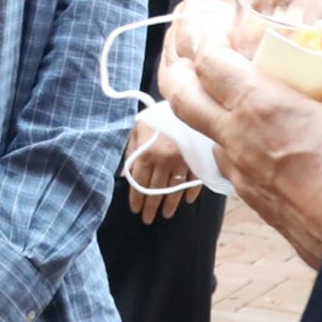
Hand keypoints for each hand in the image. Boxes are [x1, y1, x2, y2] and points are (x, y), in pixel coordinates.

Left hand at [122, 107, 202, 224]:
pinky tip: (187, 201)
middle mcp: (164, 160)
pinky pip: (194, 181)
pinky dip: (191, 192)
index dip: (136, 198)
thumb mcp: (137, 130)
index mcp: (147, 153)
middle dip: (150, 207)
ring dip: (169, 205)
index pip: (138, 183)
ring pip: (174, 190)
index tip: (135, 210)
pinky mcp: (197, 159)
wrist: (184, 101)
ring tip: (165, 215)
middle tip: (148, 220)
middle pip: (155, 191)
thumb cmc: (156, 116)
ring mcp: (182, 161)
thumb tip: (124, 174)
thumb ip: (130, 152)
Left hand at [158, 23, 321, 268]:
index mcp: (261, 106)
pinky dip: (227, 141)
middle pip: (180, 96)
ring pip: (199, 131)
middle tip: (192, 55)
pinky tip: (251, 136)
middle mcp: (237, 137)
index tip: (214, 29)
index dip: (203, 39)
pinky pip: (224, 159)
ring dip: (201, 109)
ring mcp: (238, 170)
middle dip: (177, 70)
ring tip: (223, 93)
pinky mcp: (248, 197)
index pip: (208, 61)